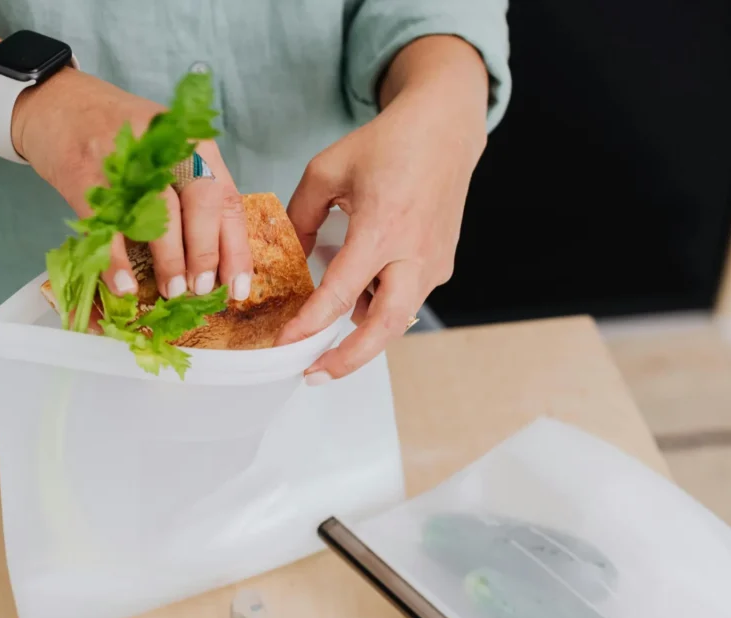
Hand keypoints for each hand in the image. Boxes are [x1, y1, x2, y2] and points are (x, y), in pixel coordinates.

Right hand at [12, 68, 252, 299]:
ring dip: (169, 259)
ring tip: (171, 292)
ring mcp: (125, 159)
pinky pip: (108, 224)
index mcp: (193, 142)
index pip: (227, 199)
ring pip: (159, 213)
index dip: (235, 249)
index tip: (236, 287)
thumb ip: (192, 192)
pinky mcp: (86, 174)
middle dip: (204, 254)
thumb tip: (212, 261)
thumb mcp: (167, 151)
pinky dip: (116, 260)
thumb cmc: (120, 135)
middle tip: (199, 290)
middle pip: (200, 202)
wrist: (58, 103)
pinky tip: (125, 286)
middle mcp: (166, 147)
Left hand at [276, 38, 488, 382]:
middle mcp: (413, 253)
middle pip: (383, 327)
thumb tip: (288, 255)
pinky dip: (379, 309)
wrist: (445, 129)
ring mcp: (433, 263)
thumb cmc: (388, 144)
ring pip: (396, 319)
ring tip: (326, 337)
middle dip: (348, 359)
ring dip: (362, 336)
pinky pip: (405, 299)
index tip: (286, 343)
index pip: (340, 292)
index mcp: (382, 228)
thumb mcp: (326, 171)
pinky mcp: (441, 265)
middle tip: (314, 375)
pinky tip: (356, 299)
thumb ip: (300, 216)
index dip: (310, 324)